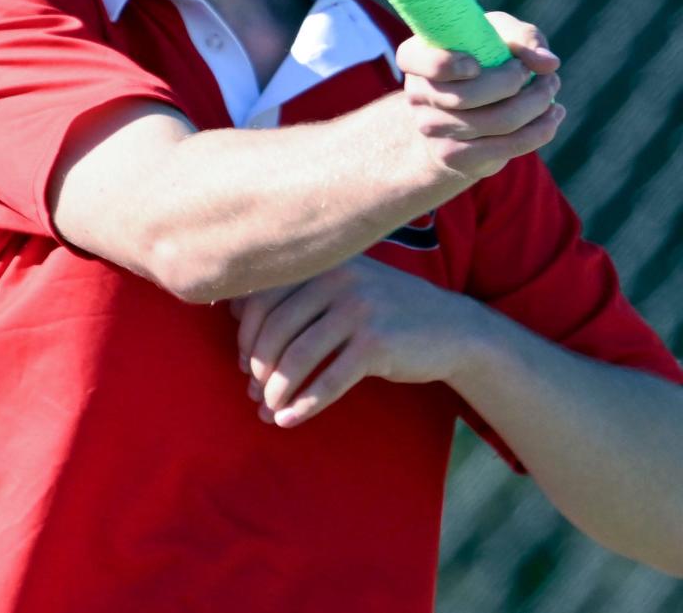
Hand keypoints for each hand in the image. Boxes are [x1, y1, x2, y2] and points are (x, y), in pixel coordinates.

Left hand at [233, 256, 482, 427]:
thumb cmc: (383, 310)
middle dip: (259, 368)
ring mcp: (359, 308)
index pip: (263, 296)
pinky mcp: (377, 343)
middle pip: (276, 328)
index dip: (246, 335)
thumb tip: (230, 309)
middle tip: (254, 394)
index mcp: (323, 262)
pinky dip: (304, 405)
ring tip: (269, 411)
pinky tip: (289, 421)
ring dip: (277, 391)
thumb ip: (296, 291)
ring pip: (298, 356)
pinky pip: (328, 380)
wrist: (451, 328)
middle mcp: (338, 278)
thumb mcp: (343, 286)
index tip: (244, 364)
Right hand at [397, 11, 564, 182]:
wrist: (462, 114)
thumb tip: (548, 64)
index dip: (448, 64)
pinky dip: (539, 130)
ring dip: (537, 104)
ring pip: (496, 121)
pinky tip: (553, 115)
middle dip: (516, 82)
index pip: (419, 61)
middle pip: (468, 96)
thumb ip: (522, 38)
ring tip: (552, 89)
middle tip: (542, 73)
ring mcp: (432, 129)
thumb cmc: (481, 59)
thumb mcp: (496, 36)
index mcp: (414, 57)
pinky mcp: (454, 157)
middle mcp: (416, 94)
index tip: (476, 64)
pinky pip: (506, 146)